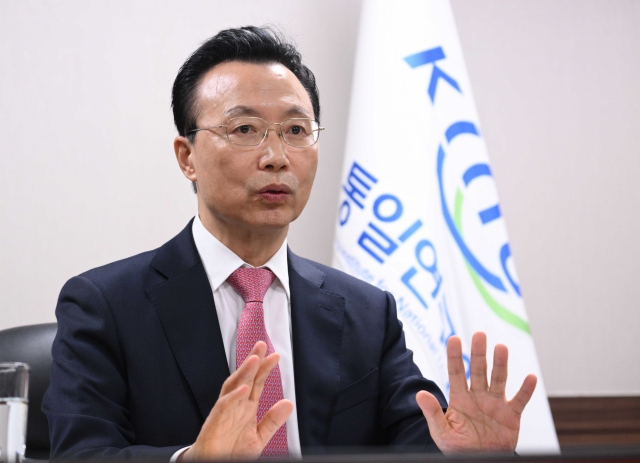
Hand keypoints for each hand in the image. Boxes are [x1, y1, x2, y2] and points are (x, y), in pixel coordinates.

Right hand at [181, 341, 292, 459]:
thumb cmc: (231, 451)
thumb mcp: (259, 437)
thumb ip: (272, 421)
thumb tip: (288, 404)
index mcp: (246, 407)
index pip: (257, 383)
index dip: (265, 369)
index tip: (275, 356)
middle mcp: (235, 405)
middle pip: (244, 378)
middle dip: (252, 361)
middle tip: (261, 345)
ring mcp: (224, 412)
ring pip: (233, 386)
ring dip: (243, 372)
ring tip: (254, 359)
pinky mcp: (214, 422)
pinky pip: (224, 406)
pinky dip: (234, 397)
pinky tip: (244, 388)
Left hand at [416, 332, 536, 453]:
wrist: (481, 461)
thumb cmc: (458, 448)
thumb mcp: (442, 432)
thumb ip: (433, 413)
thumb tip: (420, 394)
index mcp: (460, 399)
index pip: (456, 372)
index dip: (455, 356)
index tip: (454, 339)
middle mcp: (478, 396)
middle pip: (479, 370)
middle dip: (479, 353)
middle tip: (479, 334)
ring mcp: (495, 404)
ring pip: (499, 379)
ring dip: (500, 364)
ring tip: (501, 347)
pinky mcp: (511, 416)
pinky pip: (520, 400)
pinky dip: (526, 390)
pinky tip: (531, 377)